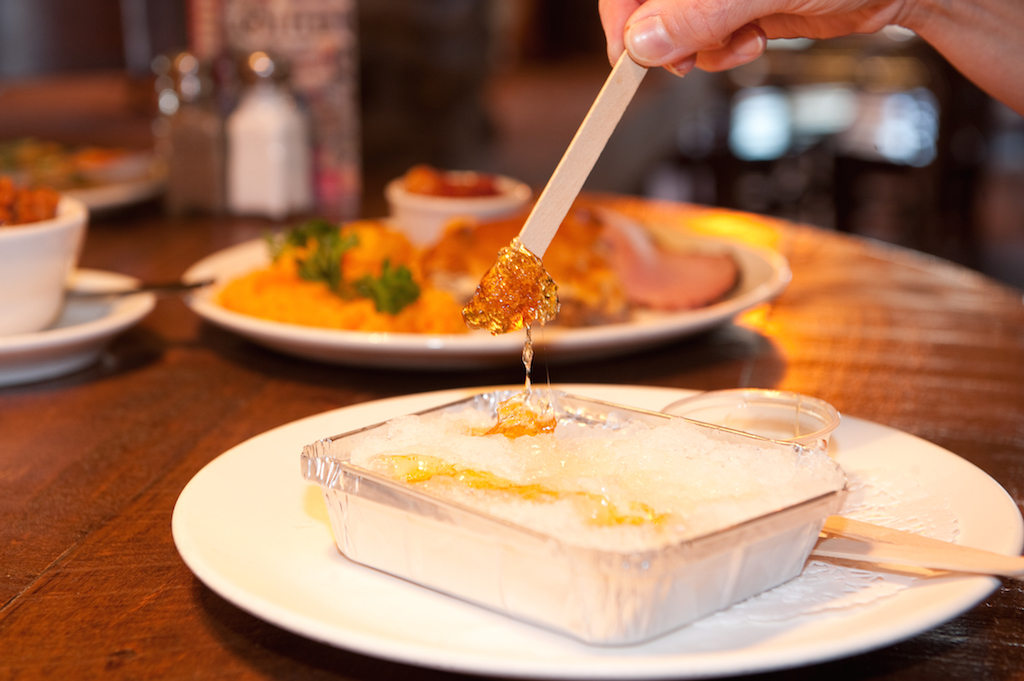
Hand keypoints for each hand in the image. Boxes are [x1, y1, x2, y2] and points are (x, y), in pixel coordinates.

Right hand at [599, 0, 910, 74]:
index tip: (627, 52)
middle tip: (681, 62)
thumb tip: (644, 43)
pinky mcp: (741, 5)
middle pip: (651, 3)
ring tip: (739, 45)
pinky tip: (751, 43)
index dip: (622, 12)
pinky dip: (722, 51)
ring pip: (676, 25)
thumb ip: (702, 12)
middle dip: (664, 36)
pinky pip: (707, 37)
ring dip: (699, 48)